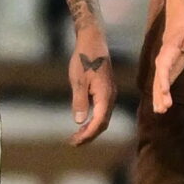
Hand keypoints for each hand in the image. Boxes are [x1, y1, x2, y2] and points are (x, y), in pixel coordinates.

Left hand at [68, 25, 114, 145]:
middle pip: (103, 123)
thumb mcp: (78, 80)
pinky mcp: (106, 90)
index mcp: (105, 96)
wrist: (93, 41)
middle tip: (73, 143)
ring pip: (103, 117)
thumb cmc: (84, 59)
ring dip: (91, 128)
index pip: (98, 122)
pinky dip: (93, 119)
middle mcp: (110, 97)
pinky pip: (102, 110)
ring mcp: (110, 94)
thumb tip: (79, 122)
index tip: (74, 142)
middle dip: (89, 135)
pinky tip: (83, 121)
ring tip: (77, 136)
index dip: (87, 135)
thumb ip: (79, 101)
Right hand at [153, 17, 183, 112]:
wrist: (177, 32)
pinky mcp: (165, 75)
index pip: (163, 66)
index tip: (164, 90)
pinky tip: (160, 109)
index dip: (162, 78)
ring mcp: (162, 69)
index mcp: (168, 52)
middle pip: (159, 79)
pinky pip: (160, 87)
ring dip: (158, 99)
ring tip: (160, 112)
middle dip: (160, 93)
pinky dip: (159, 98)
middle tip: (164, 107)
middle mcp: (162, 62)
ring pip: (157, 85)